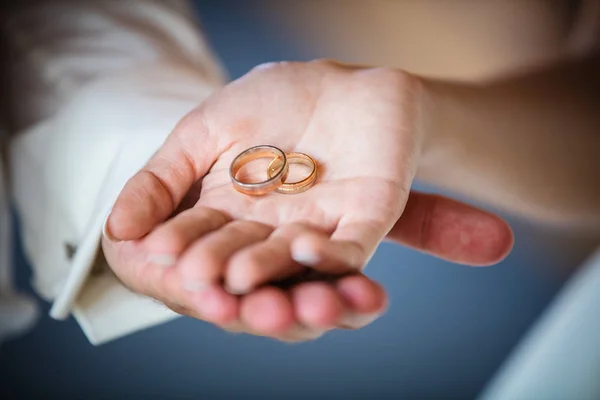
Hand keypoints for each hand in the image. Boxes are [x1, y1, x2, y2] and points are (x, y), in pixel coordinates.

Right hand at [103, 60, 512, 339]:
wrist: (342, 78)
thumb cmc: (270, 102)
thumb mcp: (204, 131)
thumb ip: (163, 178)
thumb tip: (116, 229)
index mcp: (225, 218)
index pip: (192, 248)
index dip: (174, 256)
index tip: (155, 256)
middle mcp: (266, 236)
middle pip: (238, 270)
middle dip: (215, 277)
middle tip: (197, 283)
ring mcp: (315, 231)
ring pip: (290, 270)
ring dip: (264, 277)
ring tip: (239, 280)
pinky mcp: (364, 220)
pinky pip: (348, 250)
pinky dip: (327, 256)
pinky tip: (300, 246)